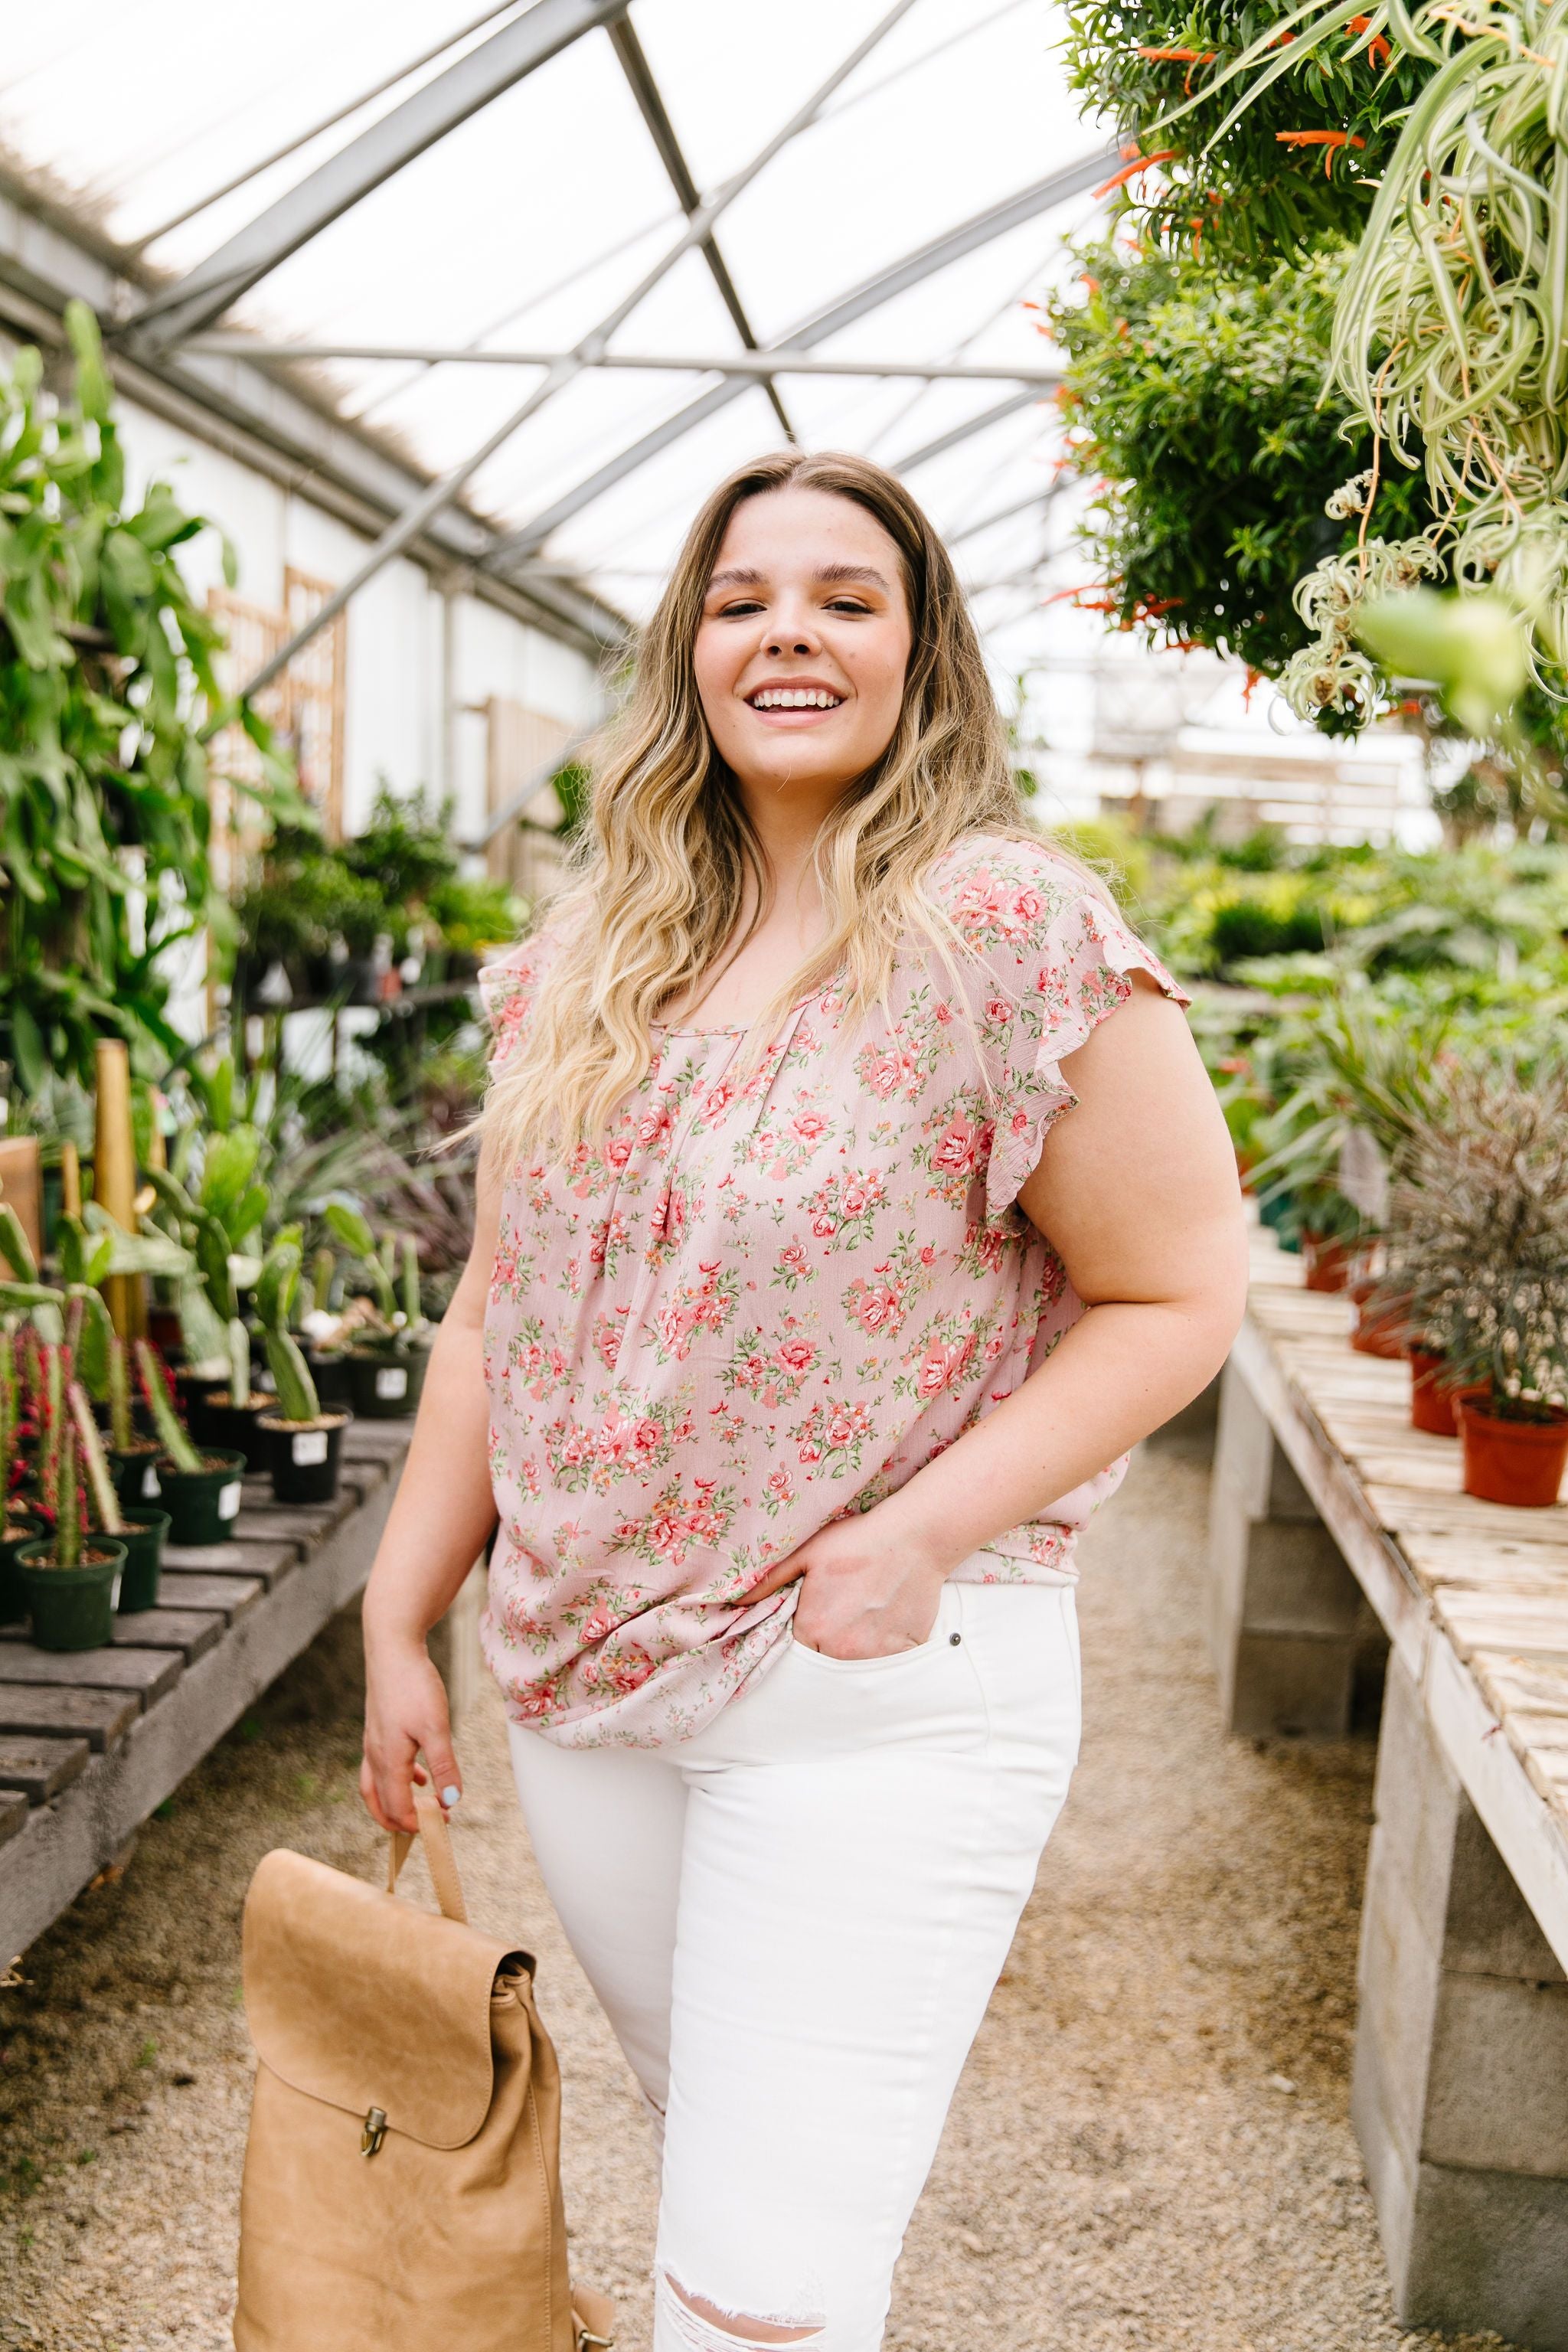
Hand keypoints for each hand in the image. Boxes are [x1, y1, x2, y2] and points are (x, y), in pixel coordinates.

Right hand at [361, 1637, 461, 1834]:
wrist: (392, 1648)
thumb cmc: (413, 1686)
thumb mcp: (436, 1728)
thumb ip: (444, 1766)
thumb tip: (451, 1801)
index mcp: (388, 1761)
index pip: (397, 1808)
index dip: (417, 1824)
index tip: (440, 1829)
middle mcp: (375, 1755)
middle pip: (379, 1803)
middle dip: (399, 1822)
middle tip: (422, 1832)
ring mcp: (374, 1740)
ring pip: (377, 1785)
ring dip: (395, 1802)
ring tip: (422, 1808)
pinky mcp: (379, 1727)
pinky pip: (383, 1765)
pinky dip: (398, 1778)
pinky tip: (419, 1775)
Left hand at [747, 1511, 948, 1660]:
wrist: (915, 1537)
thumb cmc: (859, 1541)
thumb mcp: (808, 1554)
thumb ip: (769, 1581)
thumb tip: (735, 1602)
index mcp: (815, 1628)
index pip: (796, 1652)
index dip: (803, 1635)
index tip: (814, 1619)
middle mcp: (843, 1650)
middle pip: (825, 1663)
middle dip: (827, 1646)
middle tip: (841, 1616)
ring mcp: (876, 1655)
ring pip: (855, 1668)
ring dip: (855, 1652)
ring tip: (863, 1617)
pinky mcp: (904, 1653)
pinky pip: (887, 1666)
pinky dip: (883, 1652)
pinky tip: (884, 1623)